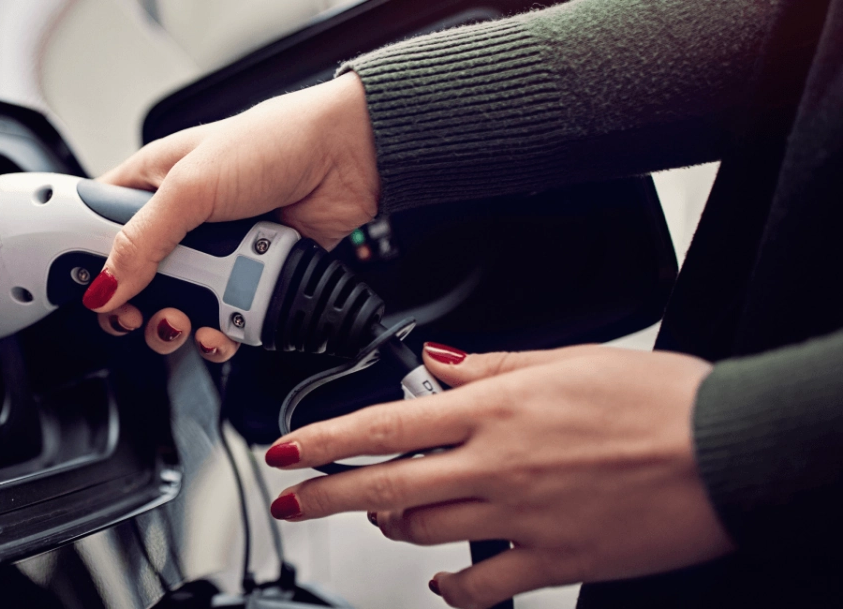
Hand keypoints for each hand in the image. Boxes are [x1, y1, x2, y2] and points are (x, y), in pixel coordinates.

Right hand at [84, 73, 379, 361]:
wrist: (350, 158)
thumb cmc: (275, 141)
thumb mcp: (191, 186)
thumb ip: (143, 240)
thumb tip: (105, 286)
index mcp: (154, 182)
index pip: (99, 225)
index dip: (86, 258)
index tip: (85, 288)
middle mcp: (181, 219)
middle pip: (135, 279)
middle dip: (135, 305)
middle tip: (140, 314)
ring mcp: (216, 250)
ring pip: (177, 306)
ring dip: (177, 324)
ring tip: (185, 321)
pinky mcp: (250, 275)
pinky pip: (222, 319)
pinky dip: (219, 333)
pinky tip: (221, 329)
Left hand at [263, 343, 734, 608]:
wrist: (728, 451)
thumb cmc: (660, 401)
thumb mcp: (566, 359)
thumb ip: (487, 367)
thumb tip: (434, 361)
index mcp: (493, 409)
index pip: (383, 425)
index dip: (323, 441)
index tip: (285, 450)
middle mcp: (495, 464)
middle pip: (386, 487)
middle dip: (327, 495)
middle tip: (294, 502)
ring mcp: (520, 516)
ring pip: (423, 532)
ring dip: (391, 527)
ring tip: (381, 518)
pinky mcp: (553, 560)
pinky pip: (480, 585)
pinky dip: (450, 587)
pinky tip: (442, 580)